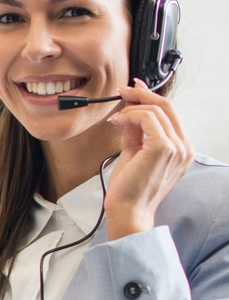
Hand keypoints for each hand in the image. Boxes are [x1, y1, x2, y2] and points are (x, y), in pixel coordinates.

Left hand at [105, 78, 194, 239]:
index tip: (134, 89)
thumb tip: (129, 111)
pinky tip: (117, 122)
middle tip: (122, 90)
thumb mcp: (134, 153)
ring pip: (155, 110)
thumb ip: (136, 132)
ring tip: (115, 119)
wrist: (128, 211)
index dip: (151, 97)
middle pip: (167, 106)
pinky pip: (147, 119)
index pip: (171, 114)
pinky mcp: (162, 148)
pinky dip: (130, 116)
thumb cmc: (129, 189)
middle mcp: (184, 147)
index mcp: (181, 149)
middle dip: (142, 94)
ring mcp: (177, 147)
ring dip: (131, 109)